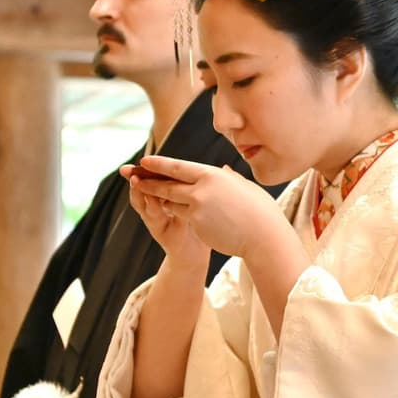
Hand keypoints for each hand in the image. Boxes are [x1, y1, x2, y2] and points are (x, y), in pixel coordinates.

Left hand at [122, 155, 290, 259]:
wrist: (263, 236)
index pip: (178, 167)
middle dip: (149, 183)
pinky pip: (184, 219)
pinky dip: (183, 217)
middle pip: (167, 186)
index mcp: (212, 175)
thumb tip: (223, 170)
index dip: (159, 164)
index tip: (145, 161)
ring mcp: (196, 209)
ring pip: (172, 204)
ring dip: (167, 202)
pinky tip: (191, 219)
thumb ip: (229, 178)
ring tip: (162, 199)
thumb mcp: (243, 186)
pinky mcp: (196, 226)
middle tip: (134, 178)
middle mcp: (201, 189)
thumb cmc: (259, 210)